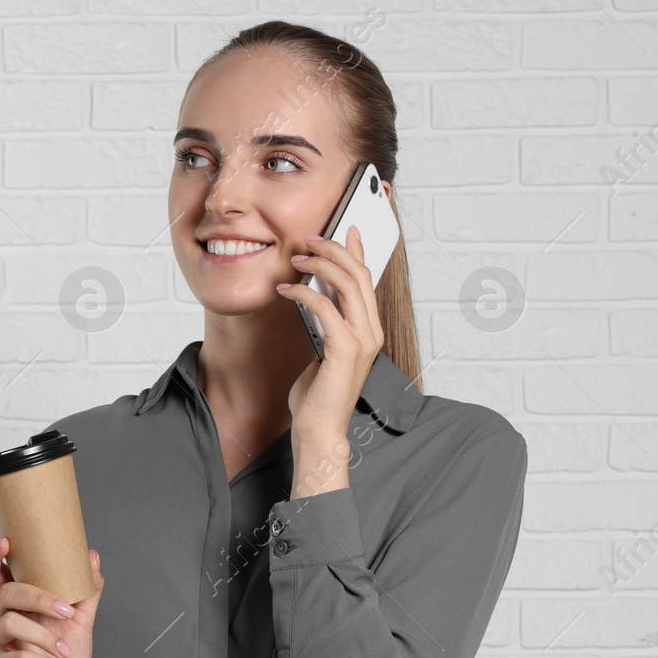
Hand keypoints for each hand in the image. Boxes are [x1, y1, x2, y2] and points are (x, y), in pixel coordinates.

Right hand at [0, 537, 104, 657]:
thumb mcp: (81, 623)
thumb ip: (86, 592)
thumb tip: (91, 556)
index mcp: (16, 604)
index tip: (6, 543)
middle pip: (5, 594)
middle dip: (38, 598)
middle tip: (67, 611)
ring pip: (10, 625)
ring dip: (45, 637)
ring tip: (66, 651)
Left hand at [276, 223, 384, 445]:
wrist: (319, 428)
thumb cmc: (317, 394)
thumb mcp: (323, 350)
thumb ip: (326, 325)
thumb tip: (315, 298)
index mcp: (369, 330)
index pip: (367, 280)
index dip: (356, 251)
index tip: (343, 229)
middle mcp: (372, 331)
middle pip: (359, 274)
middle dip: (333, 250)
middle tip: (308, 239)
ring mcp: (362, 340)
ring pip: (346, 285)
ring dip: (318, 265)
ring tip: (295, 259)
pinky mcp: (345, 349)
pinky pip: (324, 308)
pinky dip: (304, 293)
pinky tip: (286, 290)